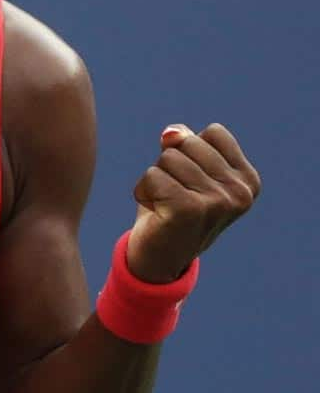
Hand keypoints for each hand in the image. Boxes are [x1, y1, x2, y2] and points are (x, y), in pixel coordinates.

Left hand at [128, 123, 260, 283]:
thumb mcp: (183, 169)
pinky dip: (144, 191)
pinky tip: (154, 213)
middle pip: (188, 143)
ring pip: (168, 158)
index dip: (191, 151)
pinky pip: (153, 175)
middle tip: (173, 197)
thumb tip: (171, 133)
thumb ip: (183, 142)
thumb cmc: (171, 208)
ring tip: (164, 206)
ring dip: (155, 180)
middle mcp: (240, 192)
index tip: (191, 183)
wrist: (158, 260)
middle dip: (170, 165)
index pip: (214, 133)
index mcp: (248, 180)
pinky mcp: (190, 209)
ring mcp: (218, 202)